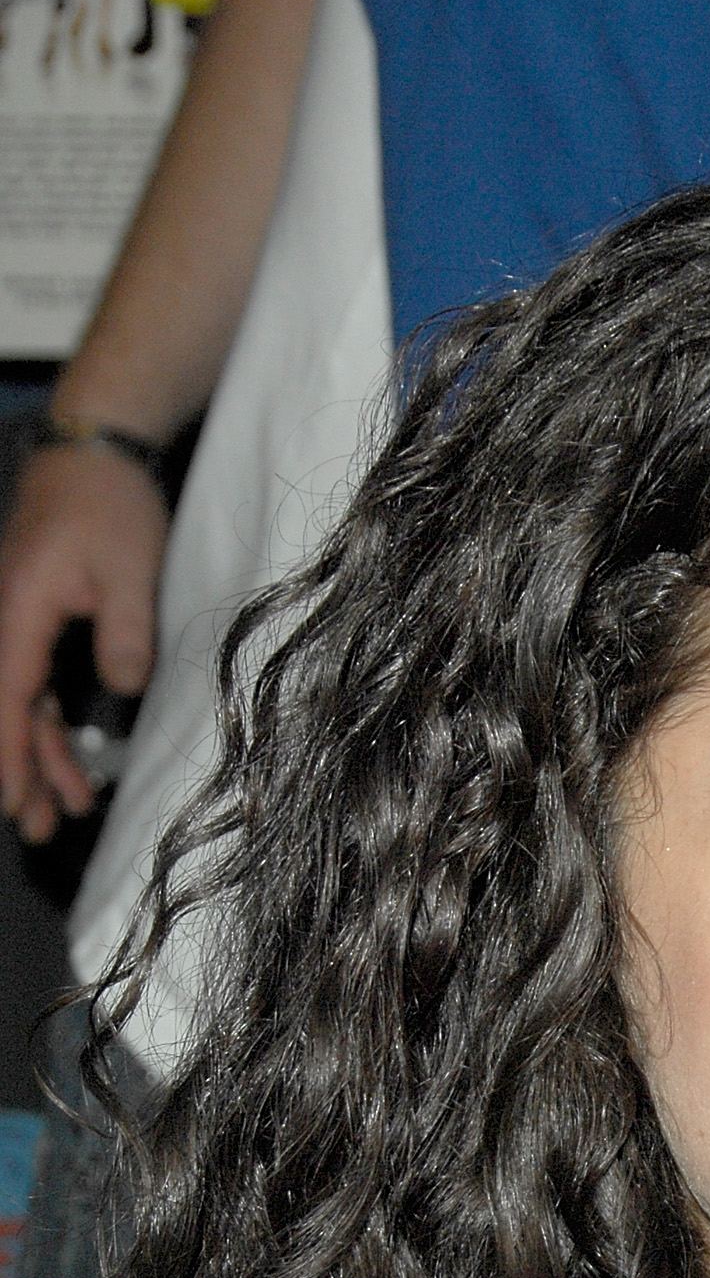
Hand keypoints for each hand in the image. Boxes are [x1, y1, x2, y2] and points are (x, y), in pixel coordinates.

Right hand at [0, 441, 167, 840]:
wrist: (95, 449)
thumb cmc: (108, 503)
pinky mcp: (35, 616)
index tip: (13, 802)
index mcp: (18, 610)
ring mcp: (18, 618)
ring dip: (40, 755)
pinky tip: (69, 759)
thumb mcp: (128, 568)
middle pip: (7, 709)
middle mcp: (6, 618)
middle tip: (37, 828)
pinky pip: (33, 682)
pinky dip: (49, 722)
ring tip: (65, 808)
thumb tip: (122, 685)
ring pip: (21, 701)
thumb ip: (124, 632)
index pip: (9, 697)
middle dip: (20, 771)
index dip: (10, 754)